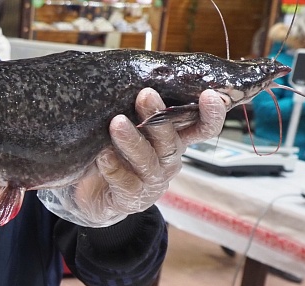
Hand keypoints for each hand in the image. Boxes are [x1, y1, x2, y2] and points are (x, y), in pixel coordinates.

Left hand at [38, 88, 226, 226]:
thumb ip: (136, 105)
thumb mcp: (129, 124)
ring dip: (133, 141)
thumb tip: (135, 68)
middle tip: (145, 95)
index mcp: (174, 140)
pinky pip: (125, 183)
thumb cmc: (114, 150)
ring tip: (117, 123)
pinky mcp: (130, 199)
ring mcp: (151, 183)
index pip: (201, 127)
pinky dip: (113, 168)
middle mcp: (167, 161)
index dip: (211, 114)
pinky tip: (102, 156)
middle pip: (171, 141)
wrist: (93, 194)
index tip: (210, 94)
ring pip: (148, 162)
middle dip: (159, 117)